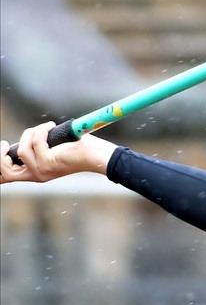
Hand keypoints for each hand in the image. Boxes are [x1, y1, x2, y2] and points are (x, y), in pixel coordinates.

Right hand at [0, 123, 115, 183]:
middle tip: (6, 143)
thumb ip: (38, 148)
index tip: (3, 149)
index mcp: (36, 174)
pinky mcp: (49, 162)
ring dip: (30, 133)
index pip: (8, 178)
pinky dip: (42, 130)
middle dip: (0, 156)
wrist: (98, 156)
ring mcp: (42, 170)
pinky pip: (36, 142)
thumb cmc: (79, 149)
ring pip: (22, 150)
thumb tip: (28, 138)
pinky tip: (51, 126)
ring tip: (46, 127)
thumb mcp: (53, 150)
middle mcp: (37, 175)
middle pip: (5, 172)